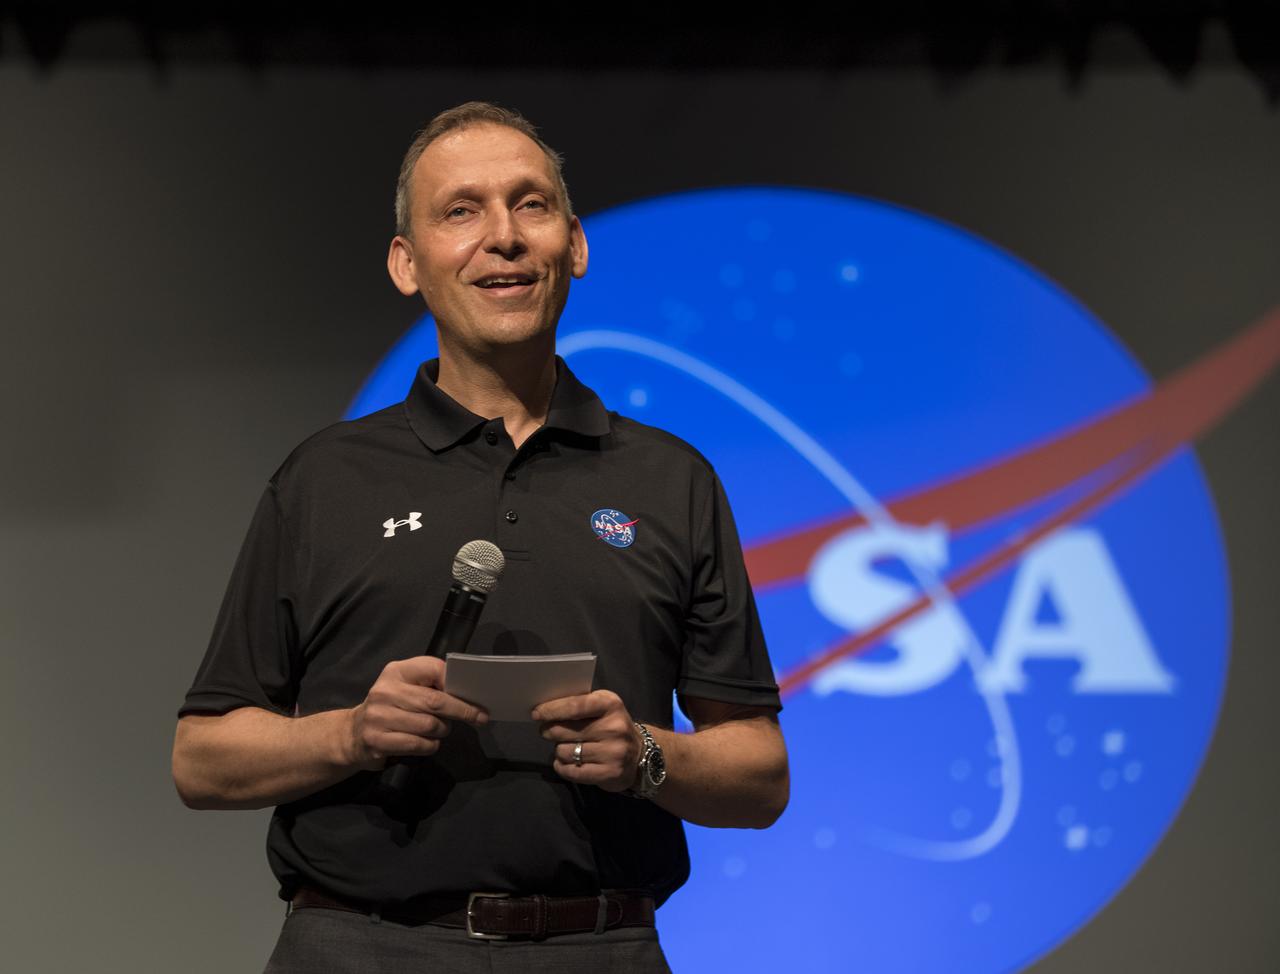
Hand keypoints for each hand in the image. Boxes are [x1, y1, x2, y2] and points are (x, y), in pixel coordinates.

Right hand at [348, 657, 487, 770]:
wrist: (352, 734)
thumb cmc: (390, 707)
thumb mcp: (404, 687)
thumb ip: (429, 684)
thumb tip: (466, 694)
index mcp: (395, 672)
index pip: (432, 669)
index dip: (454, 682)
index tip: (473, 693)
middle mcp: (385, 691)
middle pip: (435, 701)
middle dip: (462, 711)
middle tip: (479, 718)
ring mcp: (379, 717)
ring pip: (430, 726)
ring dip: (443, 731)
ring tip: (440, 730)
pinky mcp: (377, 741)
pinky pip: (419, 745)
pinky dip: (431, 746)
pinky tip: (428, 743)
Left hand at [533, 690, 642, 791]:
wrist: (640, 754)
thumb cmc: (611, 726)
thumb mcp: (602, 707)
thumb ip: (578, 704)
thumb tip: (544, 709)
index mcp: (610, 704)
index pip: (574, 706)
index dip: (552, 710)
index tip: (536, 714)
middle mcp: (613, 728)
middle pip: (563, 730)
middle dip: (550, 731)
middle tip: (548, 731)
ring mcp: (613, 752)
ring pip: (564, 751)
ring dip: (558, 750)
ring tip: (566, 747)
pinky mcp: (609, 773)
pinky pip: (571, 771)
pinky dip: (562, 767)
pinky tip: (566, 762)